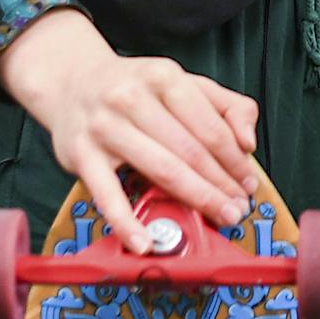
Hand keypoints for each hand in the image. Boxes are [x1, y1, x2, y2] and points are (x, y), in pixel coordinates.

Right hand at [0, 9, 261, 253]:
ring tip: (216, 218)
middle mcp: (133, 97)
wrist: (71, 82)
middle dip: (219, 184)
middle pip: (188, 150)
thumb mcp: (180, 82)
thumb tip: (248, 141)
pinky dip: (125, 222)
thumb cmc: (134, 88)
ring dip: (194, 199)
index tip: (248, 183)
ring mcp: (105, 126)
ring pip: (159, 169)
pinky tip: (144, 242)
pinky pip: (107, 194)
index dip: (234, 159)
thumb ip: (224, 105)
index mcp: (163, 76)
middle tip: (238, 209)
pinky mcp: (81, 154)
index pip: (208, 124)